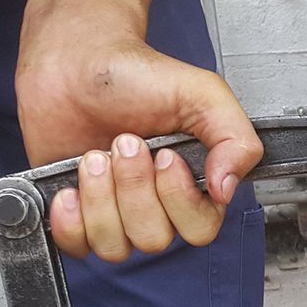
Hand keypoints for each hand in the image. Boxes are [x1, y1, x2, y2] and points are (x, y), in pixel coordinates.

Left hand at [16, 24, 262, 261]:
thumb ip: (236, 139)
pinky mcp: (74, 215)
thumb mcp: (203, 95)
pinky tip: (71, 187)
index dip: (178, 198)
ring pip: (115, 245)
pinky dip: (70, 221)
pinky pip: (77, 247)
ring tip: (94, 156)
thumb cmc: (135, 74)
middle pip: (154, 239)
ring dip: (100, 197)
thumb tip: (227, 188)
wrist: (75, 59)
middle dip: (134, 188)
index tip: (164, 155)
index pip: (199, 229)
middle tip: (124, 143)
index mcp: (192, 185)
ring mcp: (113, 213)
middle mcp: (155, 206)